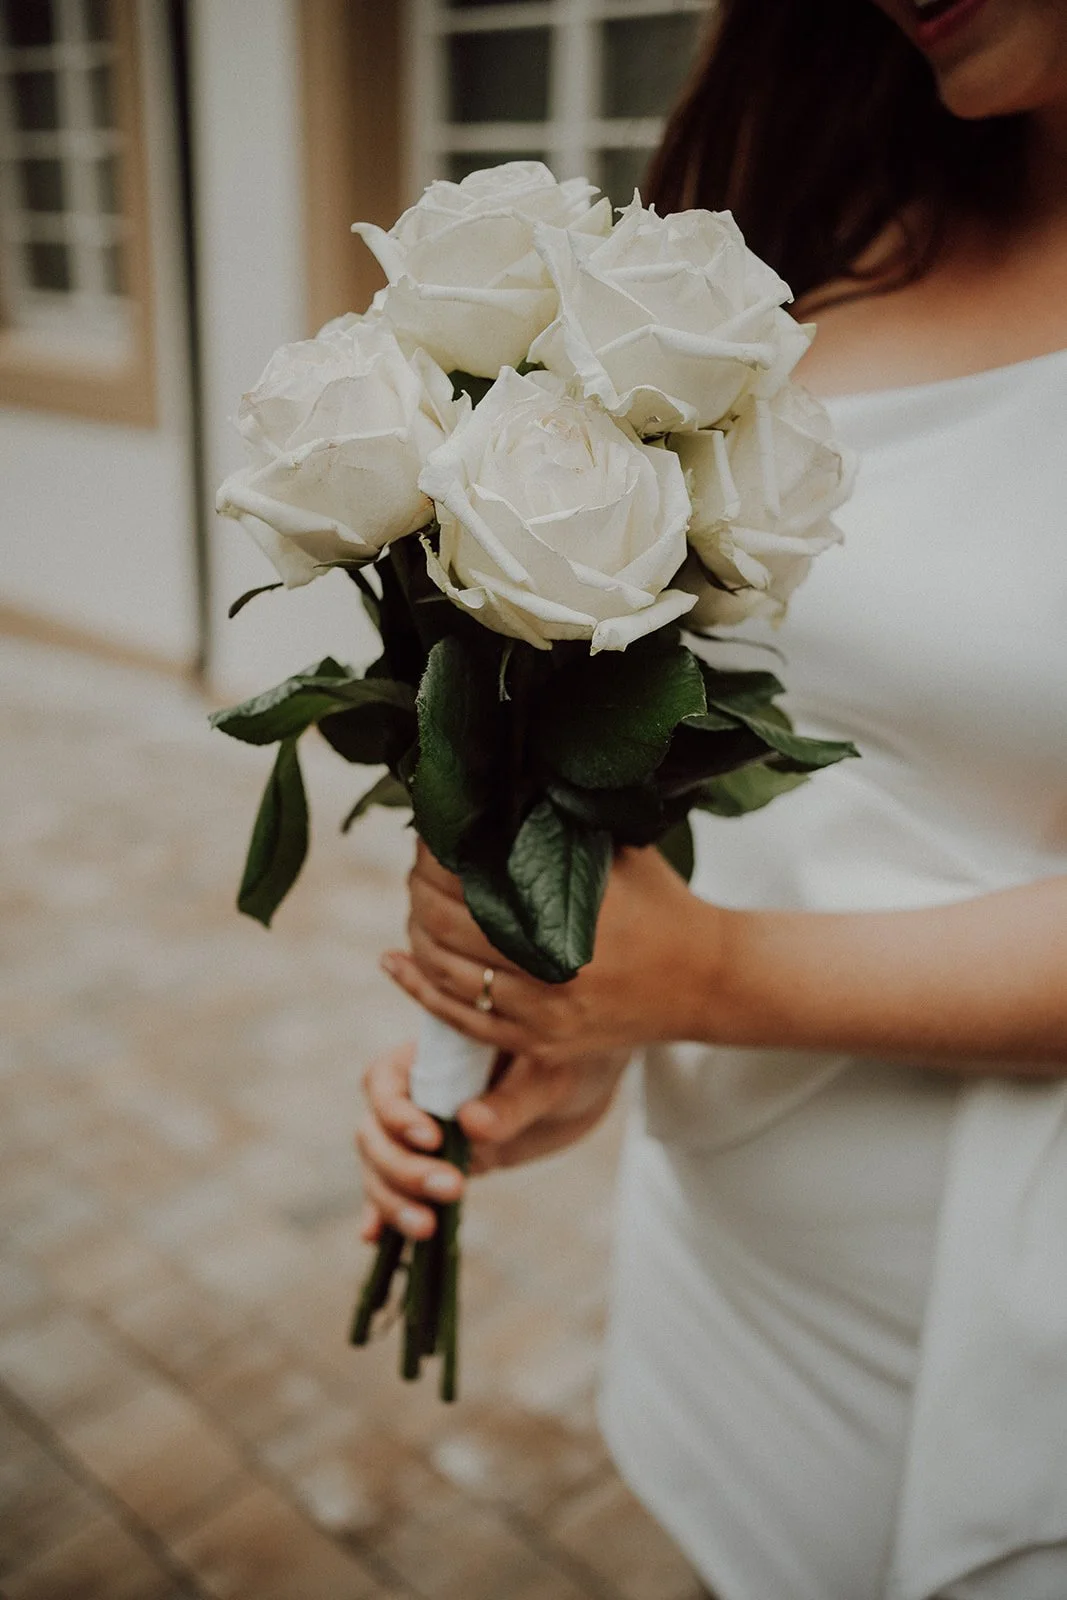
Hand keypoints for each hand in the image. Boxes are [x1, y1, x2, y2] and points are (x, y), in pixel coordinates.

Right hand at [355, 1040, 627, 1240]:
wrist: (585, 1081)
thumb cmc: (566, 1058)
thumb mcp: (548, 1073)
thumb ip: (512, 1099)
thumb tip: (472, 1124)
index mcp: (432, 1052)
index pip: (384, 1080)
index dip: (397, 1113)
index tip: (433, 1138)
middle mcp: (417, 1091)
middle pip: (376, 1131)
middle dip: (402, 1167)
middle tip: (451, 1189)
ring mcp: (425, 1132)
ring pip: (382, 1166)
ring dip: (395, 1199)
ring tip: (427, 1227)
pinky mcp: (439, 1165)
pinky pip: (401, 1189)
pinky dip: (384, 1213)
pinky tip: (374, 1237)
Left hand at [380, 840, 722, 1067]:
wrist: (708, 982)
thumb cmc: (662, 904)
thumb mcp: (618, 851)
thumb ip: (561, 826)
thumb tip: (501, 785)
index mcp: (574, 916)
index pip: (476, 880)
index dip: (440, 854)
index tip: (432, 830)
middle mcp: (555, 971)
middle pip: (451, 925)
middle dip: (422, 889)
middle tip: (418, 864)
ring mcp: (545, 1017)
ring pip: (447, 973)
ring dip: (416, 932)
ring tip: (413, 902)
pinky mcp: (541, 1046)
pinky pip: (461, 1020)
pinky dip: (419, 988)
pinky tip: (394, 962)